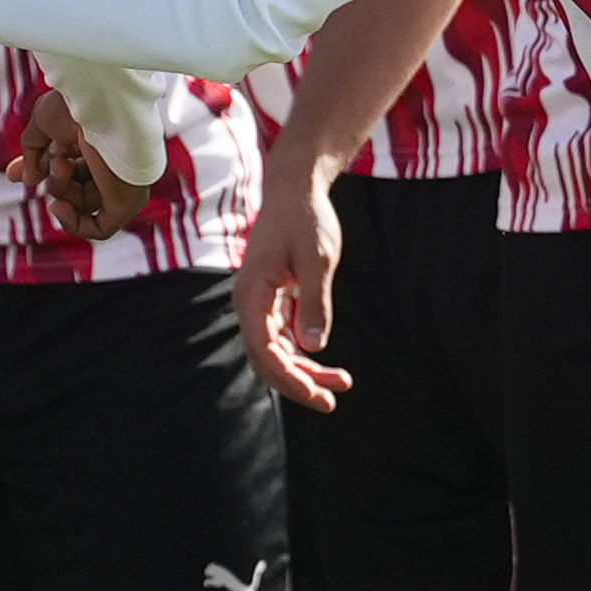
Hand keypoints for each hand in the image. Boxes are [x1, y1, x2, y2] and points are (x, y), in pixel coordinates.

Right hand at [11, 89, 150, 239]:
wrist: (101, 103)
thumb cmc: (76, 106)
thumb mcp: (42, 123)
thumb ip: (31, 152)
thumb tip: (29, 181)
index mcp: (93, 138)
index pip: (65, 164)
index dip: (37, 169)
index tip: (13, 172)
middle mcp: (108, 161)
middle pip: (72, 185)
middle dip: (48, 179)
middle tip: (36, 168)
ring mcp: (118, 181)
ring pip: (80, 203)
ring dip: (59, 188)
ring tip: (60, 163)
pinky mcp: (126, 200)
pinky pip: (100, 227)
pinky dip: (74, 223)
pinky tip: (57, 206)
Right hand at [234, 157, 353, 408]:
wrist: (296, 188)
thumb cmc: (305, 218)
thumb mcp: (317, 259)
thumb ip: (315, 302)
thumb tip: (313, 347)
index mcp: (252, 293)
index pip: (264, 350)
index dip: (290, 378)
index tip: (320, 394)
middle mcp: (250, 301)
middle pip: (266, 358)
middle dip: (297, 383)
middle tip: (332, 402)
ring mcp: (260, 302)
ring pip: (275, 350)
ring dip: (303, 371)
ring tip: (340, 384)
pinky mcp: (273, 299)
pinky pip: (282, 337)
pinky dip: (303, 353)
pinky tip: (326, 363)